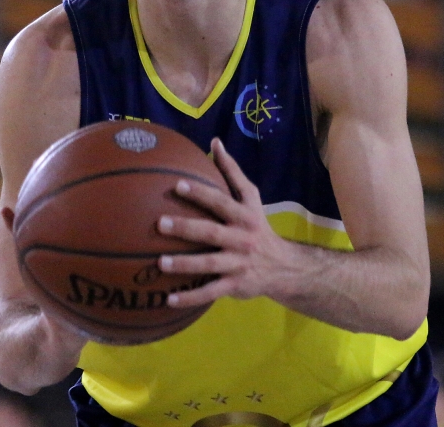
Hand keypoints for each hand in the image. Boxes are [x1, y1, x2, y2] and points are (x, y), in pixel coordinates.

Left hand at [157, 138, 294, 307]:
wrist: (283, 267)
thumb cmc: (258, 227)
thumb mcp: (251, 199)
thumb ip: (232, 172)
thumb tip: (214, 142)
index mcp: (244, 216)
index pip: (221, 202)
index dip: (201, 193)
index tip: (177, 184)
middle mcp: (242, 239)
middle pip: (212, 232)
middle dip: (186, 228)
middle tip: (159, 223)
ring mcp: (238, 264)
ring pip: (209, 264)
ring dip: (184, 264)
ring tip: (160, 262)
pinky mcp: (235, 285)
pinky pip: (210, 292)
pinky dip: (190, 297)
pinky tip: (168, 299)